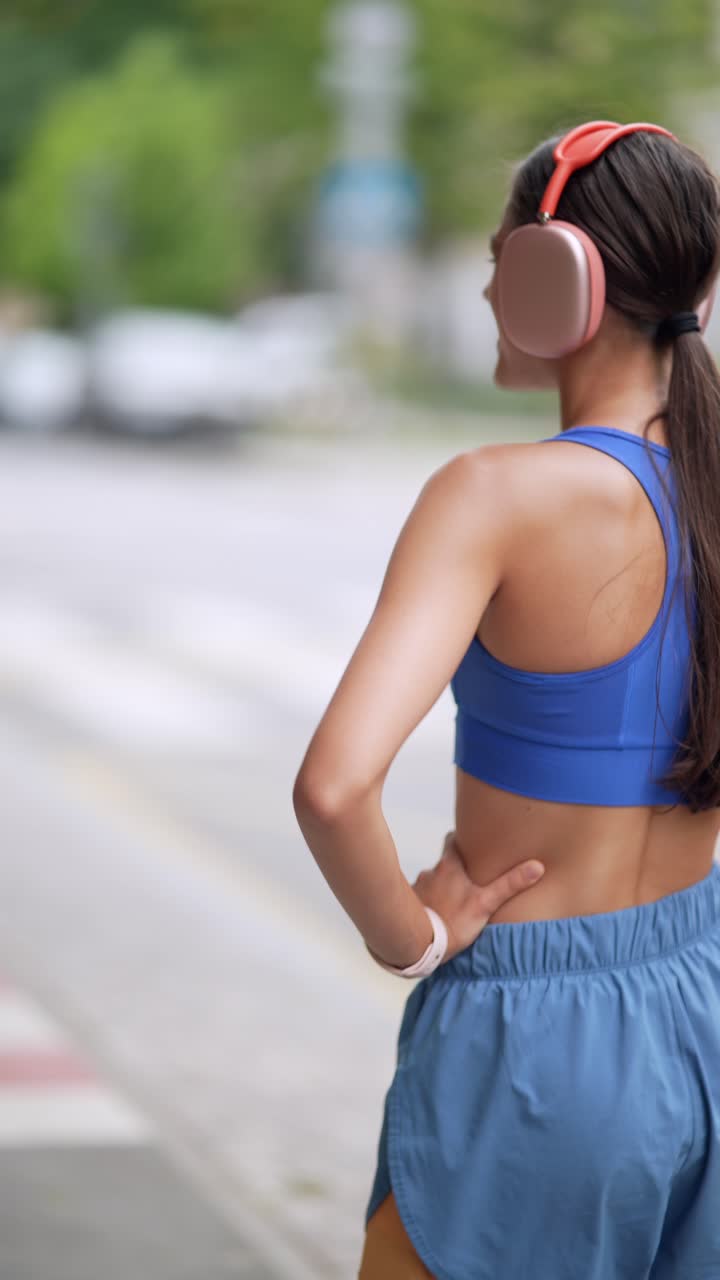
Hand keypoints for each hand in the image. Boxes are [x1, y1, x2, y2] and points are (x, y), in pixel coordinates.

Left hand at [412, 832, 544, 962]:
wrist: (418, 942)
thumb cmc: (453, 921)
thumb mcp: (486, 903)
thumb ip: (510, 885)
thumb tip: (537, 866)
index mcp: (449, 867)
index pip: (452, 841)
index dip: (460, 839)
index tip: (468, 840)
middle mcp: (430, 872)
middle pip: (442, 862)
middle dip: (452, 867)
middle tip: (466, 876)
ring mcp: (417, 888)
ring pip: (430, 881)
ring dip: (439, 887)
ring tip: (450, 900)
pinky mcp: (409, 904)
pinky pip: (419, 899)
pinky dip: (426, 903)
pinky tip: (433, 914)